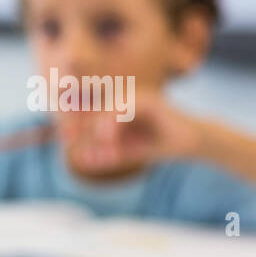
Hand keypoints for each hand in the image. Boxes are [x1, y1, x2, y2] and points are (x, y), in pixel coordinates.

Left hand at [62, 91, 201, 172]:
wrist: (191, 143)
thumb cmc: (158, 145)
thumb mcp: (126, 152)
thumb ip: (105, 154)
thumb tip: (80, 160)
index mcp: (117, 107)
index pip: (89, 111)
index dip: (74, 122)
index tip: (63, 136)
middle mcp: (124, 98)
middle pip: (93, 108)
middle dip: (80, 125)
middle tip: (67, 139)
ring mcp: (136, 96)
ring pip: (106, 109)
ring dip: (97, 129)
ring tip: (96, 147)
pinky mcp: (148, 100)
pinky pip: (123, 109)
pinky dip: (112, 124)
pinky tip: (107, 140)